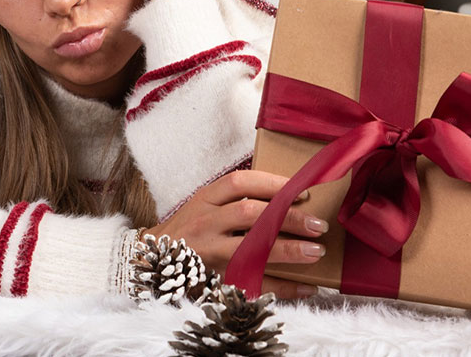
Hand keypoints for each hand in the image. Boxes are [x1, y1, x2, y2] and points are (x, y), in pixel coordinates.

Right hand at [143, 170, 328, 299]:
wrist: (152, 260)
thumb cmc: (189, 229)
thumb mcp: (204, 206)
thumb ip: (234, 199)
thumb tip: (287, 196)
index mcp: (205, 199)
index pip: (241, 183)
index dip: (274, 184)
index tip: (302, 192)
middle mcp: (205, 223)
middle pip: (251, 214)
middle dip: (288, 217)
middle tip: (318, 224)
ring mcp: (208, 252)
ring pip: (251, 249)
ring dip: (288, 250)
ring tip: (316, 251)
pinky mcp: (214, 280)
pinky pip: (253, 284)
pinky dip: (283, 287)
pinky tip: (306, 285)